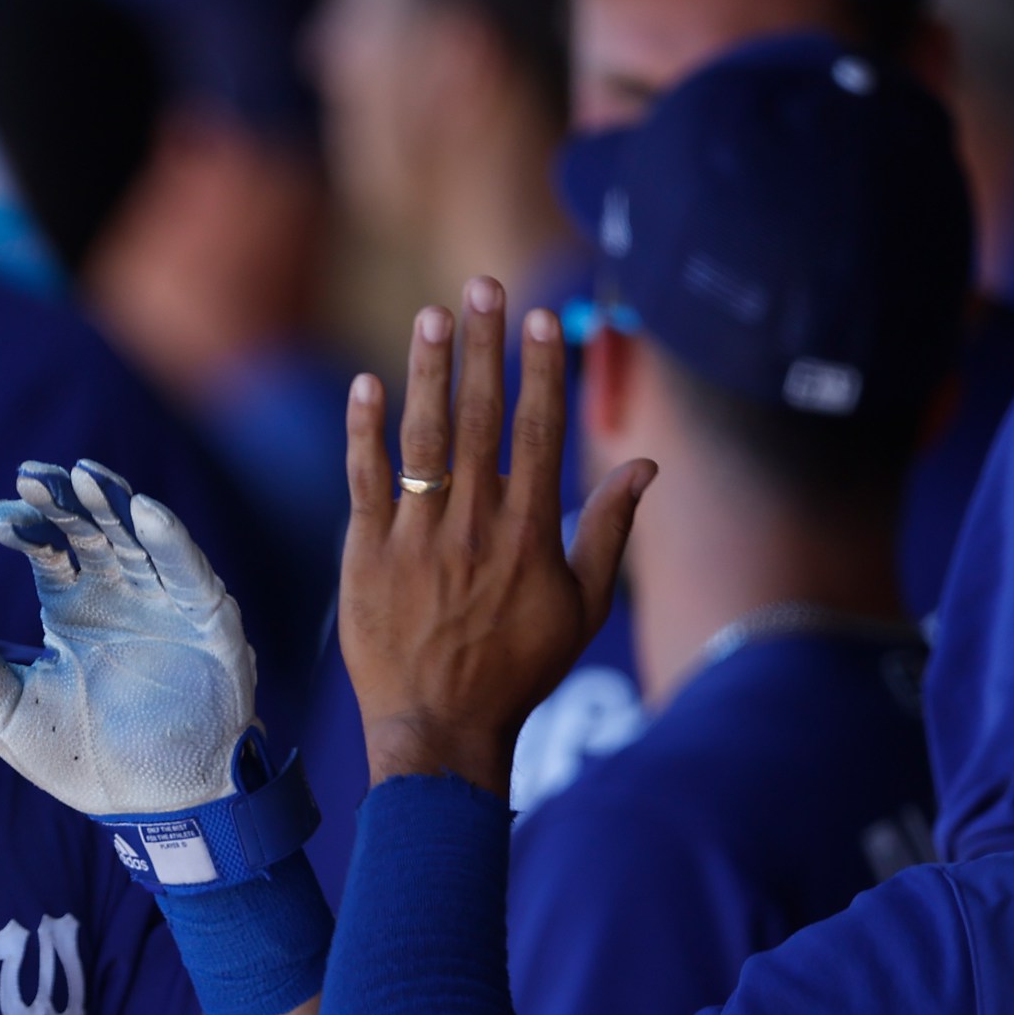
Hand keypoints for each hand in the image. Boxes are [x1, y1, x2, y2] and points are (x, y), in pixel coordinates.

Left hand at [0, 459, 257, 815]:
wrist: (154, 807)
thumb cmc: (81, 759)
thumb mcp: (10, 716)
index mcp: (72, 607)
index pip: (47, 548)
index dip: (26, 528)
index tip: (1, 519)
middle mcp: (119, 593)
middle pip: (91, 528)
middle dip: (64, 500)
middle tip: (33, 477)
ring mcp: (166, 603)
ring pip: (140, 538)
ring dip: (115, 505)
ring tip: (85, 476)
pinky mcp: (209, 623)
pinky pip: (190, 574)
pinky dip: (171, 542)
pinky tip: (145, 512)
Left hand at [338, 278, 653, 797]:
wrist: (440, 730)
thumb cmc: (518, 671)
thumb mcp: (583, 608)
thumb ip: (610, 531)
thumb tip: (648, 466)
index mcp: (530, 534)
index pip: (538, 432)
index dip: (540, 370)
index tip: (542, 318)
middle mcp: (475, 525)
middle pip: (481, 418)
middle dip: (485, 346)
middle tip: (483, 284)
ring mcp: (417, 538)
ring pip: (424, 439)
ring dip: (428, 372)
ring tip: (433, 314)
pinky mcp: (367, 555)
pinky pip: (366, 482)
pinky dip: (365, 432)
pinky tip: (368, 384)